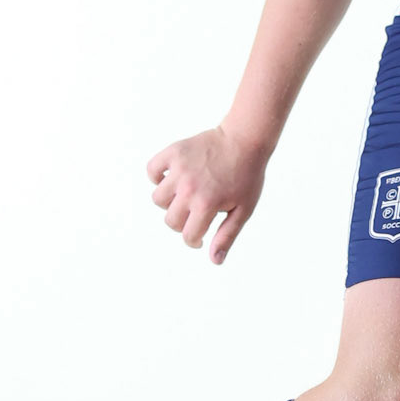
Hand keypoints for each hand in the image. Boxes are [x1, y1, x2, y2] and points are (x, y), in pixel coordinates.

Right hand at [146, 123, 269, 264]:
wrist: (245, 140)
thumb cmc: (247, 177)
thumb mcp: (243, 210)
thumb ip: (227, 235)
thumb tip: (214, 260)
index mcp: (207, 205)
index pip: (187, 235)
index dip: (194, 240)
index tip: (200, 235)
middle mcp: (189, 188)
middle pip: (170, 220)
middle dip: (182, 223)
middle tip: (195, 214)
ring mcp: (179, 169)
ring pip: (158, 198)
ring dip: (169, 202)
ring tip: (184, 196)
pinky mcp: (174, 152)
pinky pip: (152, 169)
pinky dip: (156, 176)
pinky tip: (171, 179)